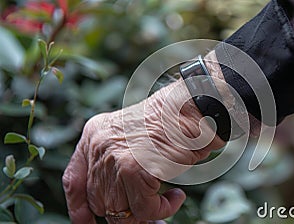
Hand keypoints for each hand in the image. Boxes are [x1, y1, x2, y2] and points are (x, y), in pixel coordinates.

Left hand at [62, 79, 224, 222]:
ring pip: (120, 211)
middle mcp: (99, 147)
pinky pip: (145, 209)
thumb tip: (121, 206)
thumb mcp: (134, 137)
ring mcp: (114, 160)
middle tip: (149, 215)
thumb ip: (117, 163)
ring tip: (166, 202)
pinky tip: (176, 196)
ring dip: (146, 213)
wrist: (193, 106)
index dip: (80, 208)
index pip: (73, 181)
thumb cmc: (173, 121)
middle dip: (123, 214)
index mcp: (95, 135)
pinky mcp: (135, 171)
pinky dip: (163, 209)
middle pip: (99, 201)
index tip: (90, 221)